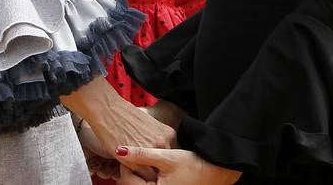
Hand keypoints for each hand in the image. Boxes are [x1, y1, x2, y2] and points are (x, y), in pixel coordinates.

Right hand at [62, 79, 175, 180]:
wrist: (107, 109)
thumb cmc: (124, 115)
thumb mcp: (148, 126)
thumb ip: (156, 141)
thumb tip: (156, 155)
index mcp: (168, 134)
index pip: (169, 159)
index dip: (158, 162)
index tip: (152, 163)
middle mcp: (163, 143)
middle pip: (163, 167)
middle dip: (153, 168)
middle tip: (142, 165)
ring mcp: (151, 152)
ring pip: (153, 175)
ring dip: (145, 173)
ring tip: (134, 165)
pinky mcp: (137, 161)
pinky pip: (141, 177)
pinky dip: (135, 175)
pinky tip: (128, 166)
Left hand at [115, 146, 239, 184]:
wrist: (213, 170)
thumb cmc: (193, 164)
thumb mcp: (166, 156)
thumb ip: (142, 154)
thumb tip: (119, 150)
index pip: (127, 181)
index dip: (125, 165)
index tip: (128, 151)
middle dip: (131, 170)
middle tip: (135, 154)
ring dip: (139, 174)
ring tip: (145, 160)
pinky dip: (147, 177)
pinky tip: (153, 167)